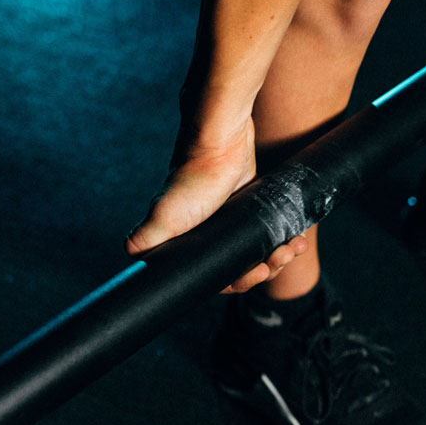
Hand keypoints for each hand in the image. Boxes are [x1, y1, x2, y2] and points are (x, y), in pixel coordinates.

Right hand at [124, 120, 307, 292]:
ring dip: (279, 256)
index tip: (254, 274)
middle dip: (263, 269)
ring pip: (260, 253)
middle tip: (277, 260)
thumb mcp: (165, 213)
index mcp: (189, 247)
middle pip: (242, 269)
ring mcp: (232, 225)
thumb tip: (130, 254)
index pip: (216, 280)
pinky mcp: (250, 211)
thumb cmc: (191, 176)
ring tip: (291, 248)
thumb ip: (145, 237)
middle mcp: (209, 238)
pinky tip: (295, 239)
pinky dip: (285, 239)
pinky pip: (271, 233)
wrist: (221, 141)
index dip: (238, 283)